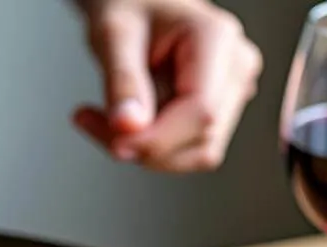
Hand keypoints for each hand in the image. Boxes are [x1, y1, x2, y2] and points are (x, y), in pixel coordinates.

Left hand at [72, 0, 262, 171]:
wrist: (136, 2)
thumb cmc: (127, 5)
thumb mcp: (112, 34)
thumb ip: (122, 80)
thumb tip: (129, 128)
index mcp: (216, 38)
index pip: (201, 112)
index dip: (157, 139)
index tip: (114, 142)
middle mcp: (235, 66)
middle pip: (202, 137)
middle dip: (145, 145)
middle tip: (91, 121)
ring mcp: (232, 90)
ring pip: (198, 152)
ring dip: (147, 150)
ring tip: (103, 118)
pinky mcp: (219, 108)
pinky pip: (190, 148)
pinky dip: (152, 146)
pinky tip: (125, 122)